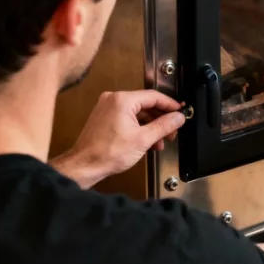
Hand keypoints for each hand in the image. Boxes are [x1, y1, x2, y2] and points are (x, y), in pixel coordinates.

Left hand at [51, 91, 185, 188]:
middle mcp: (113, 99)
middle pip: (145, 104)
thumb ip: (163, 126)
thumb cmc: (106, 153)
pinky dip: (138, 127)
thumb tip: (177, 117)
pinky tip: (146, 140)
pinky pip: (127, 117)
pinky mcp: (104, 117)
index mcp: (122, 100)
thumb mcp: (143, 139)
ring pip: (137, 112)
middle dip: (160, 119)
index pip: (153, 96)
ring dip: (150, 125)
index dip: (169, 105)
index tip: (179, 110)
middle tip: (171, 129)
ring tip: (160, 140)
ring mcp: (107, 108)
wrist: (84, 166)